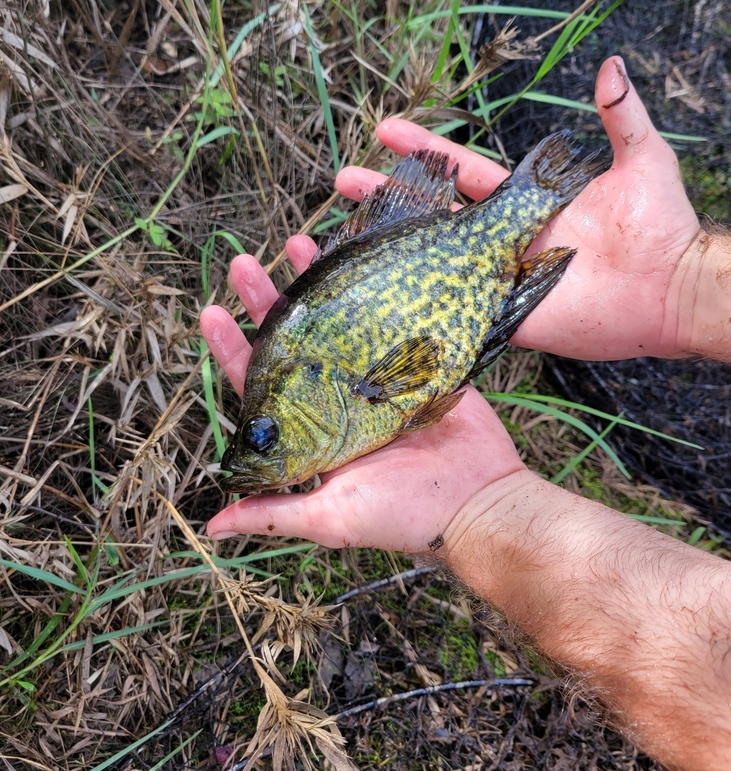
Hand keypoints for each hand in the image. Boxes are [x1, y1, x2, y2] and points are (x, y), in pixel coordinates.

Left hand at [200, 244, 524, 546]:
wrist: (479, 504)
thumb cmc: (402, 518)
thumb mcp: (331, 518)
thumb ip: (275, 513)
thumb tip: (213, 526)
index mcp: (310, 433)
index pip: (259, 385)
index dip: (233, 349)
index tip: (211, 311)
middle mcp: (337, 401)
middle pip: (291, 344)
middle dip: (265, 303)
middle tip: (244, 264)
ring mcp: (376, 380)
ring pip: (336, 323)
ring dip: (315, 286)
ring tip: (295, 244)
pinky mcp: (415, 365)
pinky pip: (386, 321)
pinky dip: (370, 291)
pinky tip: (355, 260)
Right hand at [338, 56, 701, 360]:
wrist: (676, 289)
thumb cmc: (664, 225)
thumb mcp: (643, 160)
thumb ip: (621, 116)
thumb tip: (610, 64)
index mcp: (524, 202)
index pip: (463, 171)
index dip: (425, 150)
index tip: (385, 130)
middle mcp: (504, 239)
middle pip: (435, 214)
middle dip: (389, 195)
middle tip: (342, 181)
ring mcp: (502, 279)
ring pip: (436, 261)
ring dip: (393, 248)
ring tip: (347, 234)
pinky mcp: (510, 317)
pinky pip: (460, 314)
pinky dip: (424, 307)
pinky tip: (383, 298)